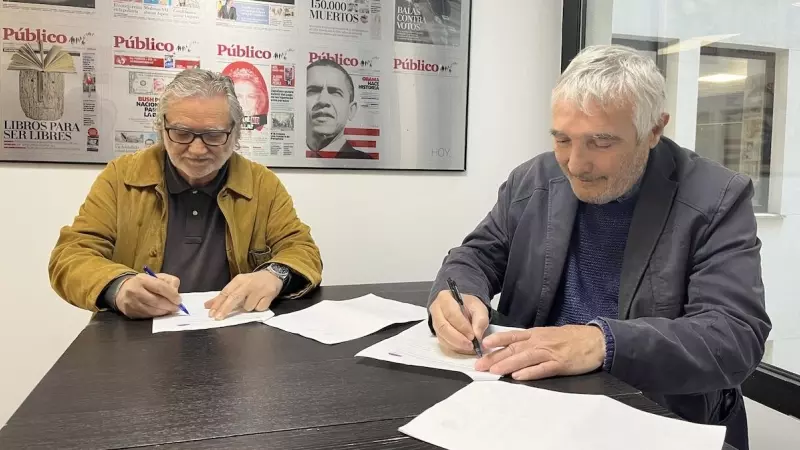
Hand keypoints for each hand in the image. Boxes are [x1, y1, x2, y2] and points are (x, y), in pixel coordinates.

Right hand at [116, 273, 180, 318]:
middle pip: (156, 301)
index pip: (160, 287)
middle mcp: (135, 291)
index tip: (179, 300)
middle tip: (176, 307)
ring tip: (170, 310)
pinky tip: (161, 312)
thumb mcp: (157, 277)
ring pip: (152, 310)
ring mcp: (131, 303)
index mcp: (142, 279)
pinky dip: (156, 315)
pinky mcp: (130, 312)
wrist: (123, 290)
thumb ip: (169, 281)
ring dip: (164, 311)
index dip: (171, 294)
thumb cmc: (145, 284)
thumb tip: (176, 292)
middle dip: (169, 305)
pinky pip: (147, 316)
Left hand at [204, 271, 282, 319]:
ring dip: (248, 308)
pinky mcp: (269, 294)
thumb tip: (207, 306)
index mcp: (239, 280)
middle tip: (218, 318)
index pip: (226, 292)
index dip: (218, 303)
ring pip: (248, 306)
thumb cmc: (253, 282)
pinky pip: (259, 308)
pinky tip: (261, 301)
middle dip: (225, 309)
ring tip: (253, 301)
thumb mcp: (238, 285)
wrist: (273, 275)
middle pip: (234, 297)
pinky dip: (259, 307)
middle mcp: (248, 283)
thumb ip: (223, 296)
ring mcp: (259, 289)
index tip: (211, 313)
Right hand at [429, 289, 488, 354]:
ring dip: (456, 345)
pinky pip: (443, 342)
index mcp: (445, 298)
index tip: (473, 335)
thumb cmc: (469, 306)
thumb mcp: (479, 308)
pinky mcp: (436, 332)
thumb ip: (480, 320)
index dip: (462, 326)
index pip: (451, 314)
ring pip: (442, 336)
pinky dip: (454, 347)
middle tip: (470, 345)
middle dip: (458, 338)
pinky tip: (464, 348)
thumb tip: (477, 337)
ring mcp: (434, 322)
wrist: (463, 307)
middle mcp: (436, 310)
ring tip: (469, 347)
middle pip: (443, 327)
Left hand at [475, 325, 604, 379]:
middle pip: (513, 349)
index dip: (497, 340)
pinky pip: (542, 368)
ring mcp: (550, 353)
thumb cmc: (573, 339)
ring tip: (494, 371)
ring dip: (508, 364)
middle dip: (495, 357)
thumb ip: (532, 342)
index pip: (512, 337)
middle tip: (479, 366)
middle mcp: (540, 342)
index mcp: (536, 334)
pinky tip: (518, 376)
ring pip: (524, 358)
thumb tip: (514, 349)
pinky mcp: (560, 364)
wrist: (597, 341)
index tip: (482, 346)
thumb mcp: (549, 335)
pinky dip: (529, 373)